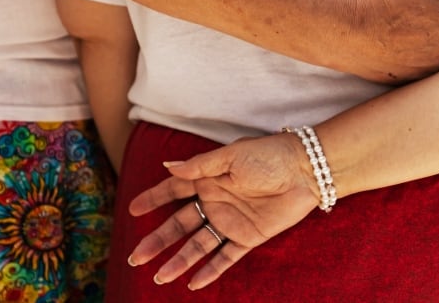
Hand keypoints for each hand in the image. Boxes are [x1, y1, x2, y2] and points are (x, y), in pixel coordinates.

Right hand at [127, 133, 317, 289]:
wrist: (305, 170)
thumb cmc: (269, 155)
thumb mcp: (231, 156)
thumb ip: (199, 166)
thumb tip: (167, 166)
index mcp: (209, 179)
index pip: (175, 190)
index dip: (154, 199)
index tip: (133, 210)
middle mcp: (217, 201)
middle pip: (181, 224)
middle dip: (159, 240)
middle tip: (136, 257)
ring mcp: (232, 221)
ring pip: (199, 245)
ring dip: (180, 260)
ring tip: (160, 277)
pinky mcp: (250, 236)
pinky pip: (226, 256)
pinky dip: (211, 270)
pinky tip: (193, 283)